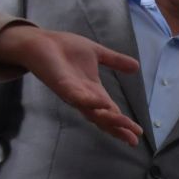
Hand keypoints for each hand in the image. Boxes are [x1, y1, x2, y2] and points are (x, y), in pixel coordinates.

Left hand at [0, 24, 142, 145]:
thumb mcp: (97, 53)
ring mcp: (72, 94)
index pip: (112, 112)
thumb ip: (115, 61)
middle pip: (104, 119)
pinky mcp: (61, 86)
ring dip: (109, 119)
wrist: (39, 41)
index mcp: (93, 92)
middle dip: (119, 128)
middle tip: (134, 137)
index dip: (124, 123)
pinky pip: (77, 97)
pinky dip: (90, 102)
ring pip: (93, 112)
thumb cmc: (64, 48)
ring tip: (124, 124)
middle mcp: (84, 97)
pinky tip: (103, 104)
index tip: (139, 133)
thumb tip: (136, 66)